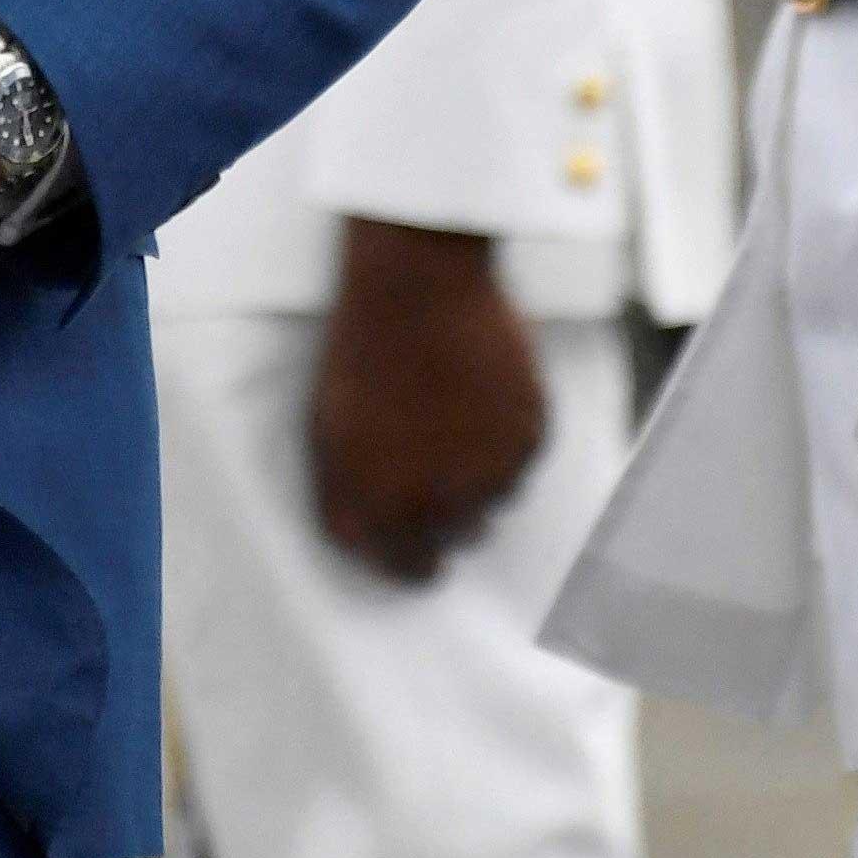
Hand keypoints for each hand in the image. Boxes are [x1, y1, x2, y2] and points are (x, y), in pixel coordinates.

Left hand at [306, 219, 545, 581]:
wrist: (414, 287)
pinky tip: (487, 391)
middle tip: (445, 460)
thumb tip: (379, 541)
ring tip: (463, 412)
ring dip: (484, 471)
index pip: (404, 570)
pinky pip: (526, 458)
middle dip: (451, 512)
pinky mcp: (528, 440)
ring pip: (497, 499)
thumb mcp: (329, 438)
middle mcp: (435, 507)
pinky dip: (512, 434)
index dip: (414, 562)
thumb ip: (353, 501)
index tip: (424, 551)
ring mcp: (487, 474)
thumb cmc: (362, 354)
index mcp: (378, 510)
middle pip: (458, 537)